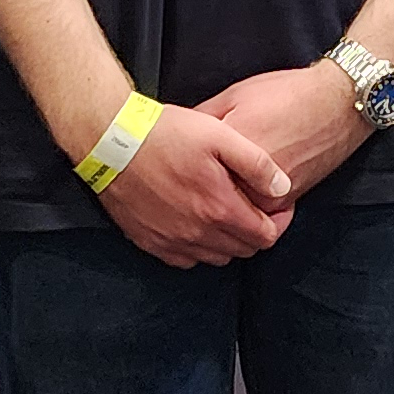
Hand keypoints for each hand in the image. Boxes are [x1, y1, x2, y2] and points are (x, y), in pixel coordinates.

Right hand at [95, 103, 291, 269]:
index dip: (278, 223)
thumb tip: (283, 188)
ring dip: (227, 241)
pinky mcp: (149, 242)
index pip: (265, 237)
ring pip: (215, 258)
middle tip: (251, 206)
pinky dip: (198, 248)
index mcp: (219, 209)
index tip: (277, 206)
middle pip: (242, 251)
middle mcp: (197, 234)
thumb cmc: (165, 133)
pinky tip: (196, 223)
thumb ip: (257, 164)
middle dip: (254, 231)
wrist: (111, 141)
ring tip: (224, 212)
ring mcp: (171, 242)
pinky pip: (185, 260)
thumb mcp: (219, 134)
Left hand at [193, 64, 371, 208]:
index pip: (189, 173)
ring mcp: (270, 196)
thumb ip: (203, 119)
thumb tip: (176, 134)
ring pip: (233, 213)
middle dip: (197, 193)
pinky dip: (246, 208)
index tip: (171, 166)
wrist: (337, 104)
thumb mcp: (234, 96)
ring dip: (222, 206)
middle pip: (209, 199)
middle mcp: (249, 181)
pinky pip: (257, 215)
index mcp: (230, 152)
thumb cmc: (286, 94)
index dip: (177, 169)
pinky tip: (241, 189)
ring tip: (213, 188)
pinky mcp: (288, 202)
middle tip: (187, 182)